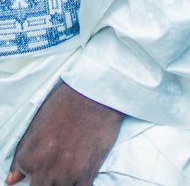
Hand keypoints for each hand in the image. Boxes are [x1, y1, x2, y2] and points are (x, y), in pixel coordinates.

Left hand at [7, 82, 123, 185]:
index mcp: (31, 157)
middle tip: (55, 167)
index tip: (45, 162)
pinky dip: (77, 185)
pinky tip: (78, 176)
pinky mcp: (88, 172)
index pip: (22, 176)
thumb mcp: (36, 126)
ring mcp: (68, 173)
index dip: (33, 170)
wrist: (95, 95)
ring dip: (61, 182)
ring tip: (67, 169)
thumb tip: (11, 179)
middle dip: (45, 180)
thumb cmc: (65, 105)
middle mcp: (48, 169)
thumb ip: (21, 156)